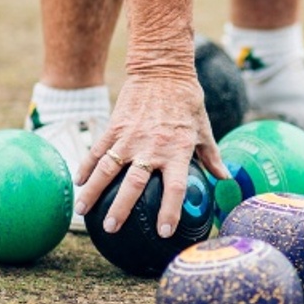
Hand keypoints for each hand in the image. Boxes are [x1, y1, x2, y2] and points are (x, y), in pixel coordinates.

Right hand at [75, 73, 228, 236]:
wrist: (163, 71)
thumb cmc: (187, 102)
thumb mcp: (204, 129)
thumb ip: (211, 157)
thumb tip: (225, 178)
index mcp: (176, 151)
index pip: (175, 188)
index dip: (169, 211)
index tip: (164, 232)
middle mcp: (151, 148)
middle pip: (133, 184)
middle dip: (121, 209)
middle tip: (113, 228)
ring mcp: (129, 138)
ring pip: (107, 170)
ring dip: (93, 192)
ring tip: (83, 213)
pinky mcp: (114, 127)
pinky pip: (97, 151)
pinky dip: (86, 167)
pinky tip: (78, 183)